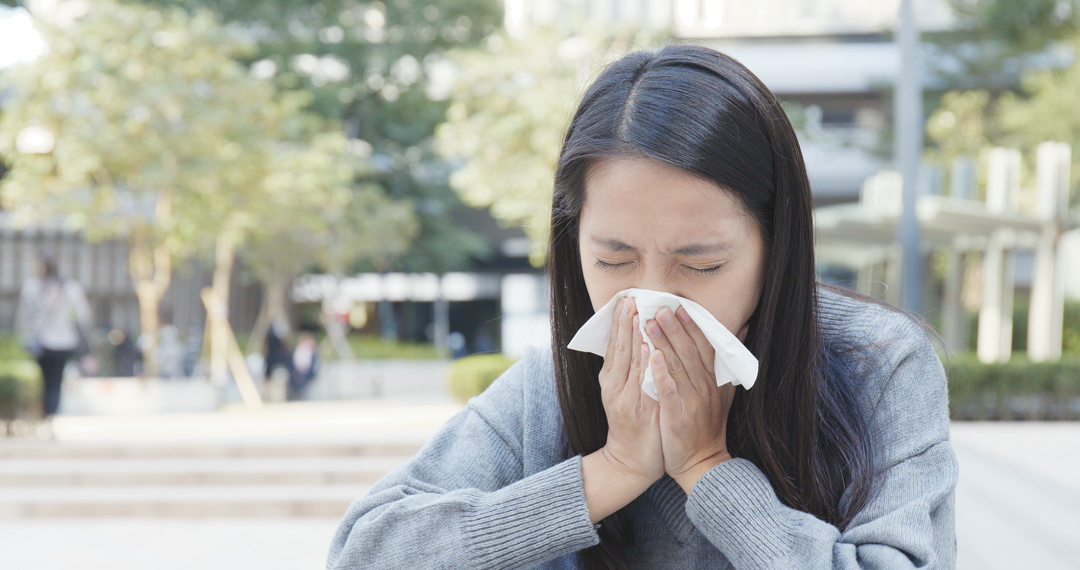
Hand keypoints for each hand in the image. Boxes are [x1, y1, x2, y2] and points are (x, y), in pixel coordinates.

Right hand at [597, 297, 664, 482]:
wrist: (631, 462)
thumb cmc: (636, 424)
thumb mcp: (629, 393)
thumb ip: (634, 368)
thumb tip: (644, 340)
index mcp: (612, 379)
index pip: (615, 344)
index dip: (620, 321)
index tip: (626, 299)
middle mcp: (614, 386)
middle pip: (619, 348)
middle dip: (625, 322)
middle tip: (630, 298)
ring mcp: (625, 398)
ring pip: (629, 362)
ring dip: (633, 337)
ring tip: (638, 314)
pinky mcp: (636, 411)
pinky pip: (641, 383)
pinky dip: (643, 364)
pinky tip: (647, 348)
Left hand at [648, 306, 735, 493]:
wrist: (702, 463)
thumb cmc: (707, 425)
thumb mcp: (725, 391)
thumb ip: (729, 361)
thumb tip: (743, 328)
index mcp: (714, 380)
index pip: (705, 346)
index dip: (693, 325)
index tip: (681, 305)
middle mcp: (705, 387)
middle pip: (690, 351)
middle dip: (675, 327)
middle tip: (660, 306)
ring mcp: (692, 400)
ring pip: (677, 365)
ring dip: (664, 341)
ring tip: (649, 322)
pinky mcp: (678, 414)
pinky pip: (669, 389)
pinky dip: (661, 371)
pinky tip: (651, 355)